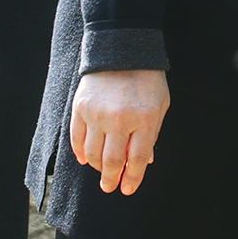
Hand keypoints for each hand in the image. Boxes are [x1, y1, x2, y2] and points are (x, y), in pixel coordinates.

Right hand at [70, 69, 169, 195]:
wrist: (122, 49)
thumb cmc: (147, 79)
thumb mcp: (160, 104)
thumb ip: (152, 133)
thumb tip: (144, 162)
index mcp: (146, 118)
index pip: (137, 159)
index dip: (132, 178)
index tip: (127, 189)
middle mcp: (121, 119)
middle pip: (112, 161)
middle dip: (111, 179)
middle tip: (110, 187)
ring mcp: (98, 114)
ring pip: (93, 154)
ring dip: (97, 167)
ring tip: (101, 172)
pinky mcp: (81, 108)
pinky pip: (77, 139)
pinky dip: (80, 153)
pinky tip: (85, 159)